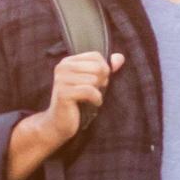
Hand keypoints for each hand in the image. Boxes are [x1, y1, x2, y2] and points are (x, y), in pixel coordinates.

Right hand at [3, 49, 122, 179]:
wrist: (59, 123)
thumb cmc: (78, 102)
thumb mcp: (93, 82)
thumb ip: (106, 68)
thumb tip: (120, 58)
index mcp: (68, 61)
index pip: (96, 56)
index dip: (103, 70)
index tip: (97, 82)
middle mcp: (62, 67)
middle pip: (97, 67)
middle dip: (102, 81)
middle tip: (94, 92)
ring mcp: (61, 79)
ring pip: (94, 79)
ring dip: (98, 92)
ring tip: (90, 99)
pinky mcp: (63, 93)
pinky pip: (90, 91)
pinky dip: (96, 99)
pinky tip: (93, 104)